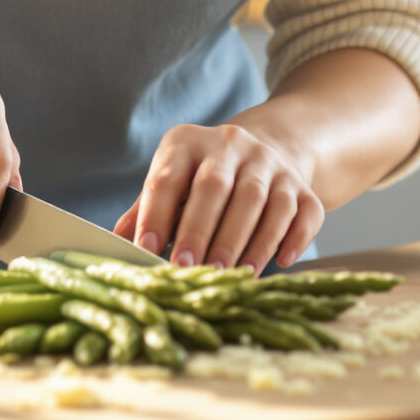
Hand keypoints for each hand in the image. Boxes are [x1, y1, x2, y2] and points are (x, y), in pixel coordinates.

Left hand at [116, 122, 322, 271]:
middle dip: (201, 231)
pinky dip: (293, 238)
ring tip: (230, 276)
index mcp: (188, 142)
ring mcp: (272, 164)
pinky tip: (279, 262)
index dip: (157, 214)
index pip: (168, 177)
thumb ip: (144, 211)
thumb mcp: (170, 183)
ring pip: (262, 202)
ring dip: (245, 242)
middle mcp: (231, 145)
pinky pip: (304, 212)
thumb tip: (115, 244)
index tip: (147, 249)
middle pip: (215, 188)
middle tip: (190, 268)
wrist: (266, 151)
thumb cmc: (202, 180)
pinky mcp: (303, 186)